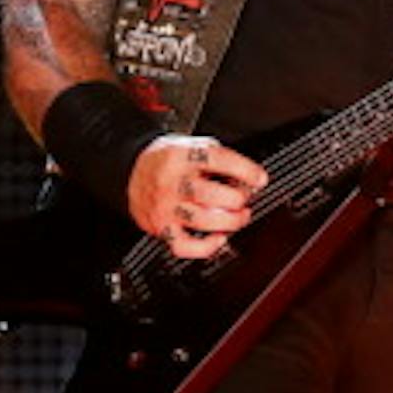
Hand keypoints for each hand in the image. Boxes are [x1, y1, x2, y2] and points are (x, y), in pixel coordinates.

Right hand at [126, 134, 267, 259]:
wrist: (132, 169)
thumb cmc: (170, 159)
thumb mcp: (194, 145)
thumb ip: (220, 159)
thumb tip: (250, 180)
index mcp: (181, 156)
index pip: (217, 160)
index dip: (245, 170)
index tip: (260, 179)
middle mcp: (170, 182)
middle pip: (210, 194)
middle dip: (237, 199)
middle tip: (245, 199)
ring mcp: (164, 207)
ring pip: (202, 220)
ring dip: (230, 222)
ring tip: (239, 217)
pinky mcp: (160, 228)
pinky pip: (184, 246)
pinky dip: (206, 247)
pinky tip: (218, 237)